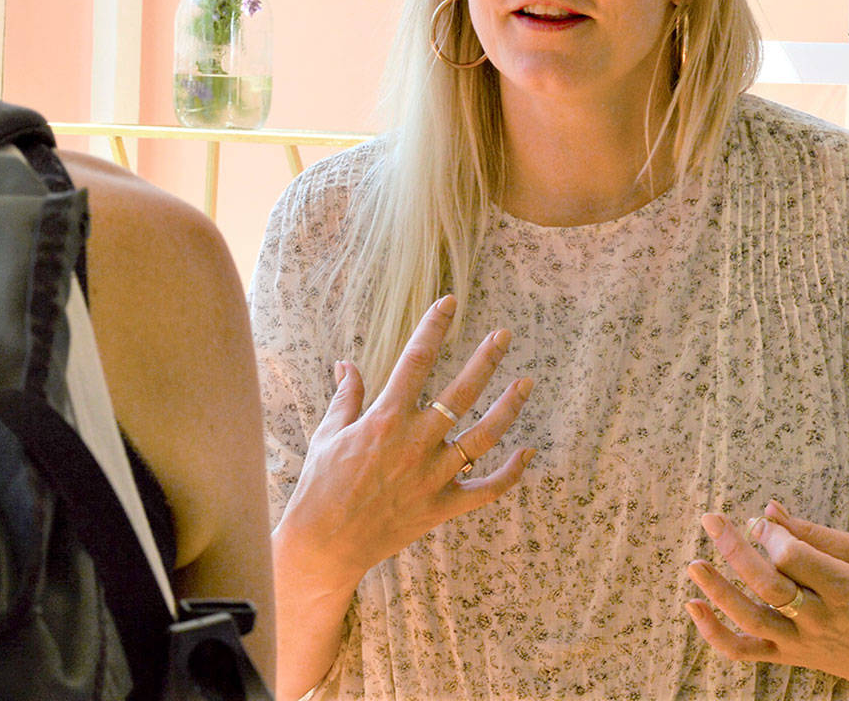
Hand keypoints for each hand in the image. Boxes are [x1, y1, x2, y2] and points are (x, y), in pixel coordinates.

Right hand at [275, 295, 534, 597]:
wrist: (325, 545)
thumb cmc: (321, 486)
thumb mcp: (329, 433)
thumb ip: (346, 396)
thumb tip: (346, 363)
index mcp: (385, 419)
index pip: (416, 360)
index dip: (434, 327)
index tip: (450, 303)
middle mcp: (415, 443)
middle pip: (461, 393)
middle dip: (486, 360)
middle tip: (504, 335)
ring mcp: (432, 477)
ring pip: (483, 437)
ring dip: (508, 409)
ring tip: (526, 383)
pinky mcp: (441, 508)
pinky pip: (485, 490)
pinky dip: (510, 473)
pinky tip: (527, 452)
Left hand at [686, 500, 848, 697]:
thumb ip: (808, 531)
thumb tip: (766, 510)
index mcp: (842, 587)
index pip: (796, 558)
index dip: (773, 536)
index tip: (763, 523)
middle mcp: (819, 619)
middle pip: (770, 586)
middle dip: (736, 550)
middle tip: (711, 520)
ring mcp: (800, 642)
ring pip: (754, 620)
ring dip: (719, 592)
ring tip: (694, 564)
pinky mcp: (785, 655)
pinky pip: (745, 651)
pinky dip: (715, 634)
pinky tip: (693, 606)